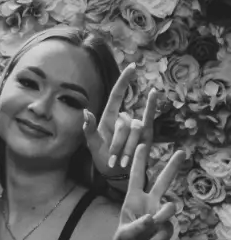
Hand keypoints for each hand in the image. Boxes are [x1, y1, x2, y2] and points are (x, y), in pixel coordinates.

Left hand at [82, 64, 156, 179]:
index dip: (125, 80)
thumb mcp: (93, 145)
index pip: (118, 94)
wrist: (117, 174)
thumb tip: (85, 111)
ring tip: (122, 161)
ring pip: (134, 131)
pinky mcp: (146, 134)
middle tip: (114, 160)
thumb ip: (89, 129)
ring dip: (127, 149)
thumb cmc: (103, 159)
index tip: (132, 66)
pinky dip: (151, 106)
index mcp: (109, 117)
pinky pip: (149, 119)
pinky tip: (154, 93)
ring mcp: (136, 126)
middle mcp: (124, 118)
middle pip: (124, 124)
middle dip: (118, 145)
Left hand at [113, 143, 184, 239]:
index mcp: (133, 201)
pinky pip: (166, 230)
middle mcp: (149, 204)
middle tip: (182, 152)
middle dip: (172, 167)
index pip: (136, 178)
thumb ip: (135, 227)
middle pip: (162, 182)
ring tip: (152, 225)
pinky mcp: (168, 229)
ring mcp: (160, 216)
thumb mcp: (122, 237)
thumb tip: (152, 218)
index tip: (141, 145)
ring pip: (170, 207)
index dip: (138, 162)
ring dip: (162, 217)